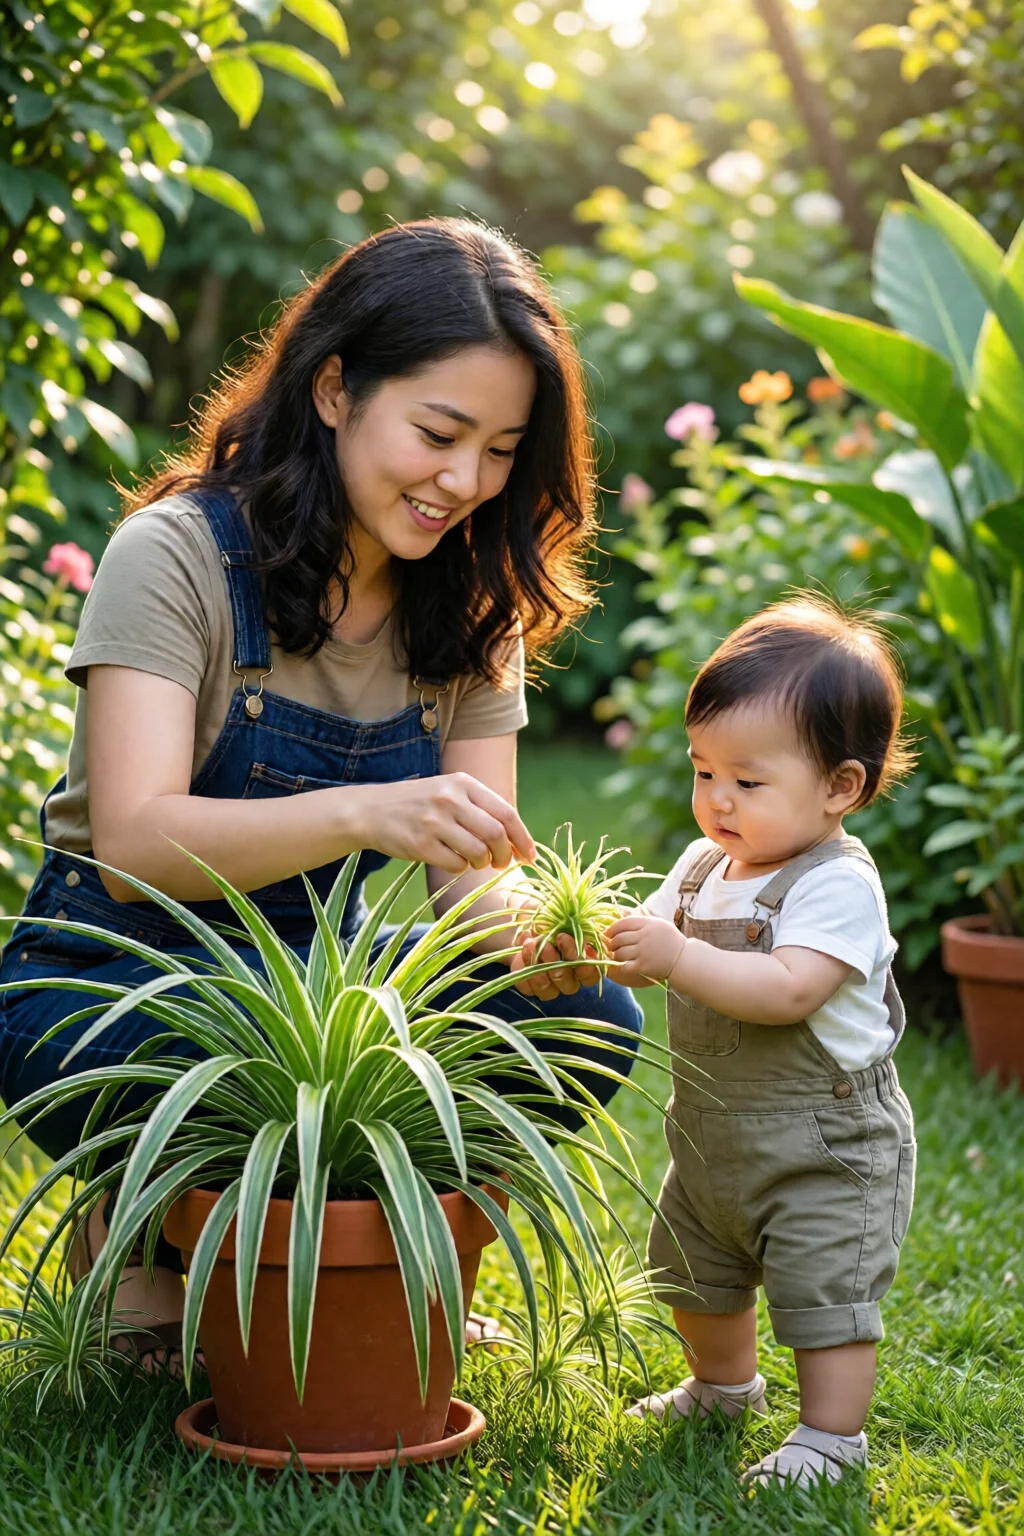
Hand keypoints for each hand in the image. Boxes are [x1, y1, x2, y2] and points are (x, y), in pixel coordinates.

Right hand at [360, 773, 534, 873]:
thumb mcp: (449, 792)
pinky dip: (461, 868)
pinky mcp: (420, 844)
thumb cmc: (419, 805)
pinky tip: (453, 861)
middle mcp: (449, 799)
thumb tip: (518, 841)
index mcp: (462, 783)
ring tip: (476, 862)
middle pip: (496, 834)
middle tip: (503, 864)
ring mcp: (433, 821)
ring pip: (478, 852)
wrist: (370, 810)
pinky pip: (456, 864)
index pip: (506, 813)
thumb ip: (481, 809)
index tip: (531, 856)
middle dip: (506, 855)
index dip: (523, 838)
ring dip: (483, 864)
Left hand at [510, 924, 601, 999]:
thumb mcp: (563, 914)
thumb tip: (574, 924)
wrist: (529, 920)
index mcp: (586, 964)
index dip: (582, 963)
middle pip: (569, 985)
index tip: (566, 939)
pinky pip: (527, 987)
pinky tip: (522, 950)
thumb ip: (572, 923)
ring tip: (530, 944)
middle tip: (547, 943)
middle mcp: (570, 979)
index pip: (591, 974)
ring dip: (538, 966)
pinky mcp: (530, 987)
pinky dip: (523, 968)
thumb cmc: (552, 916)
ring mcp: (550, 986)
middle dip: (557, 963)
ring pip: (547, 990)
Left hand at [605, 912, 684, 986]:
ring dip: (615, 955)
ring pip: (619, 953)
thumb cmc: (670, 939)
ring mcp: (644, 952)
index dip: (612, 928)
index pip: (623, 923)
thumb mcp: (658, 923)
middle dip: (611, 943)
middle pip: (619, 938)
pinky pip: (625, 966)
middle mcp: (645, 937)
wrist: (683, 958)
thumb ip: (641, 919)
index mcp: (648, 924)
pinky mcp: (644, 966)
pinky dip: (621, 966)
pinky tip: (623, 966)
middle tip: (610, 946)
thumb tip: (621, 911)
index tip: (608, 933)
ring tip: (616, 955)